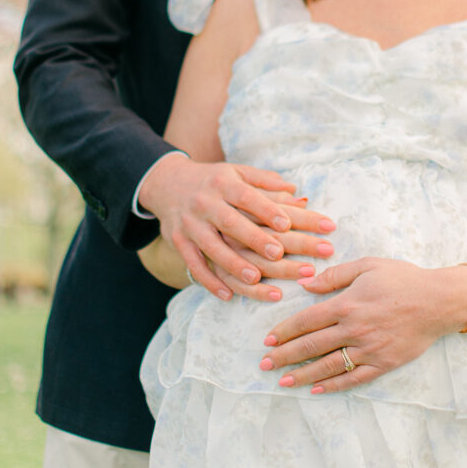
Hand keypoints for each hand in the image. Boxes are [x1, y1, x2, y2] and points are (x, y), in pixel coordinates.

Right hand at [138, 153, 335, 299]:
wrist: (168, 184)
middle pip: (230, 222)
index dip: (266, 209)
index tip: (287, 224)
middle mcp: (205, 203)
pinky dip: (209, 281)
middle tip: (278, 254)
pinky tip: (227, 295)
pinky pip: (193, 264)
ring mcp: (190, 224)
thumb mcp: (238, 172)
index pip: (246, 196)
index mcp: (223, 183)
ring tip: (255, 278)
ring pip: (211, 246)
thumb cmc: (215, 180)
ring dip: (233, 264)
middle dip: (254, 238)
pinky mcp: (179, 242)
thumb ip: (267, 182)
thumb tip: (298, 193)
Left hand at [258, 258, 466, 393]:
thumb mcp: (368, 265)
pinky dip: (333, 385)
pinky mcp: (383, 363)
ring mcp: (369, 349)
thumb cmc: (403, 279)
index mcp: (347, 304)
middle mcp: (354, 329)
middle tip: (264, 364)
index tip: (268, 339)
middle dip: (285, 356)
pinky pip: (353, 378)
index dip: (285, 330)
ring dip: (303, 374)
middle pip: (311, 345)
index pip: (307, 320)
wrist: (438, 301)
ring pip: (328, 366)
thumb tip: (306, 283)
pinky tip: (317, 389)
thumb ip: (335, 275)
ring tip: (283, 381)